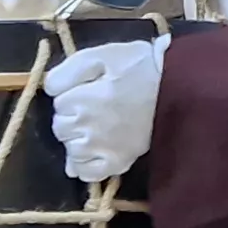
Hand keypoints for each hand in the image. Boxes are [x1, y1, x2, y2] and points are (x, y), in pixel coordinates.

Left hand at [41, 38, 166, 183]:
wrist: (178, 85)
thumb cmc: (138, 66)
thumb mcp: (102, 55)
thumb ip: (68, 71)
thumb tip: (48, 91)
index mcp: (83, 100)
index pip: (57, 103)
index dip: (71, 94)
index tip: (89, 88)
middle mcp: (89, 129)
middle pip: (60, 128)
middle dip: (72, 116)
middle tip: (96, 105)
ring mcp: (103, 149)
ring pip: (71, 150)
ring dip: (77, 139)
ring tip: (99, 125)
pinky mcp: (118, 162)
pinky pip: (87, 173)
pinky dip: (84, 165)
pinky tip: (94, 150)